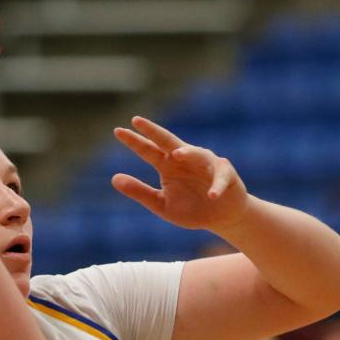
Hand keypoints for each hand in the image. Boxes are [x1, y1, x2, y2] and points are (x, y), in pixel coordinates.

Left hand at [111, 117, 247, 230]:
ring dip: (188, 153)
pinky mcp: (226, 175)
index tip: (117, 131)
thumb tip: (113, 178)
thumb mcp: (161, 204)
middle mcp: (185, 159)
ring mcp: (206, 164)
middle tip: (137, 121)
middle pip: (168, 141)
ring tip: (177, 154)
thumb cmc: (192, 209)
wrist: (220, 218)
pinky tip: (211, 196)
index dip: (134, 141)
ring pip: (197, 154)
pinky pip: (220, 178)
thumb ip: (139, 192)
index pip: (148, 150)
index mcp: (167, 165)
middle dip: (154, 131)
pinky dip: (216, 186)